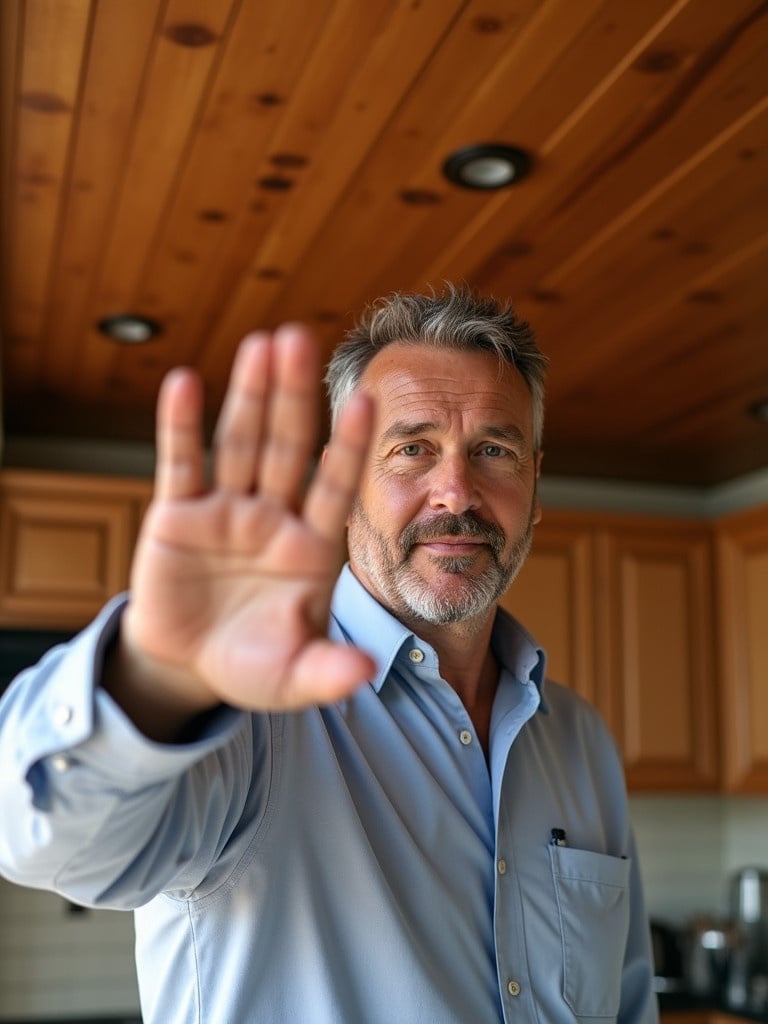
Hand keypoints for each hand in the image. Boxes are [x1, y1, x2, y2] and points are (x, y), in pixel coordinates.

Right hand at [114, 325, 374, 727]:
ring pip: (241, 443)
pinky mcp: (177, 516)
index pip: (334, 486)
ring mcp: (226, 511)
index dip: (347, 447)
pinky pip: (181, 464)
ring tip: (262, 342)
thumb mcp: (294, 677)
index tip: (366, 401)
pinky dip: (181, 426)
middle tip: (303, 339)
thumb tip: (365, 676)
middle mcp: (273, 518)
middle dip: (295, 396)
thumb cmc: (251, 665)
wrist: (189, 666)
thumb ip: (329, 672)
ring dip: (250, 395)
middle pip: (288, 447)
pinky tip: (186, 382)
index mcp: (311, 548)